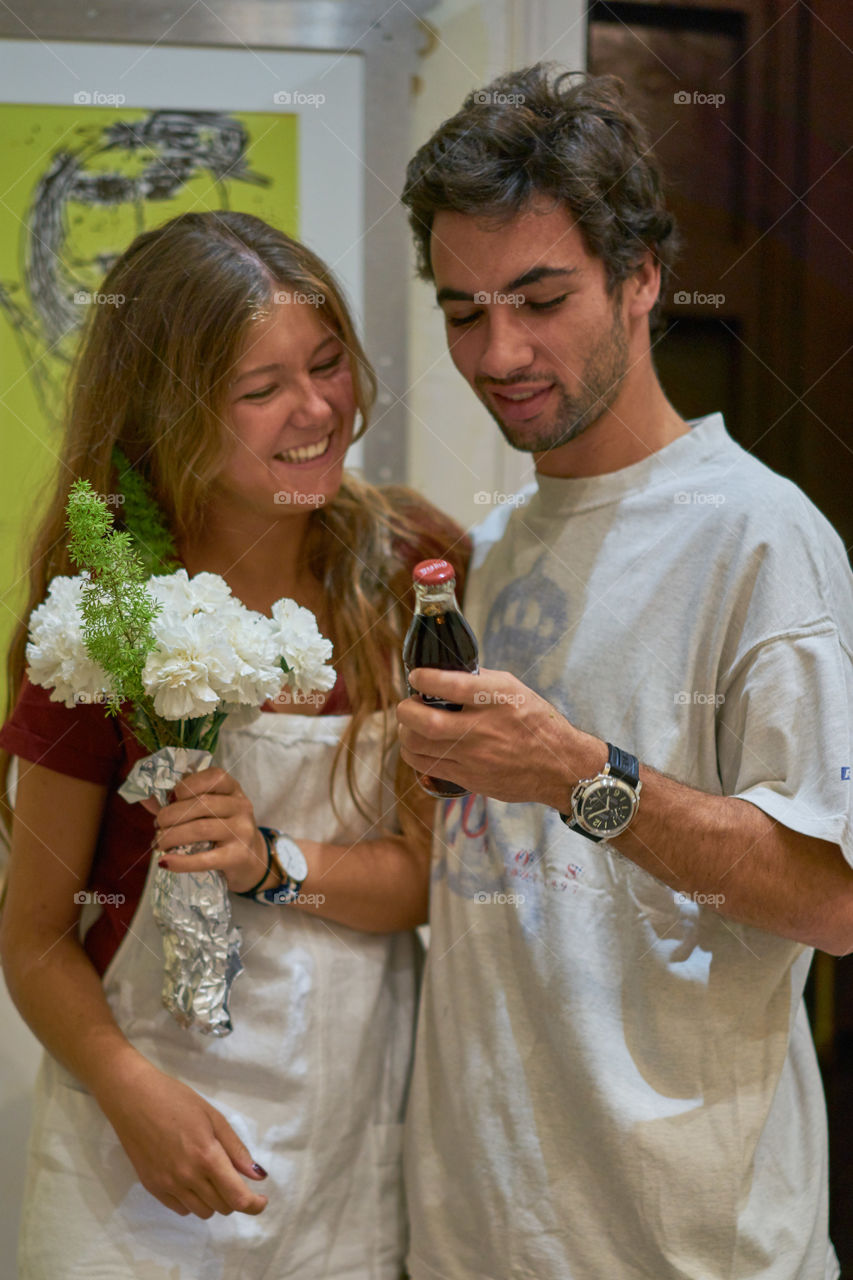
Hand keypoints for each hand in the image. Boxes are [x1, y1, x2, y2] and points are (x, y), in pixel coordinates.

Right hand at [96, 1059, 268, 1218]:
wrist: (133, 1098)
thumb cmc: (177, 1100)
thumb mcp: (213, 1117)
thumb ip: (236, 1149)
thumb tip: (258, 1175)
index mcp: (207, 1157)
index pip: (237, 1198)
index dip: (254, 1205)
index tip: (262, 1200)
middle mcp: (188, 1177)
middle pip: (222, 1207)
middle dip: (234, 1196)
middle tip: (232, 1176)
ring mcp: (168, 1185)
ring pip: (202, 1212)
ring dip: (213, 1200)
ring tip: (210, 1176)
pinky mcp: (152, 1187)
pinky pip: (180, 1209)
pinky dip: (192, 1201)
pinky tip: (190, 1180)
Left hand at [153, 767, 268, 893]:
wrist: (251, 861)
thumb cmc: (222, 831)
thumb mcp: (209, 811)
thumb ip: (179, 802)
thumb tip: (145, 798)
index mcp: (233, 789)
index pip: (213, 777)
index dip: (187, 785)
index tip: (170, 798)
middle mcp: (242, 806)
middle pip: (202, 803)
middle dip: (171, 814)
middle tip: (158, 826)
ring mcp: (242, 831)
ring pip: (200, 829)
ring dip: (172, 836)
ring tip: (159, 843)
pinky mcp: (238, 856)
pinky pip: (205, 859)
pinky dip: (181, 862)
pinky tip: (165, 862)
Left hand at [396, 667, 585, 805]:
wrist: (557, 767)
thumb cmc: (535, 723)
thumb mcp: (515, 689)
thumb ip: (479, 680)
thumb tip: (444, 673)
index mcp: (498, 699)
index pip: (452, 685)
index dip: (426, 678)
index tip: (416, 676)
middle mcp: (484, 729)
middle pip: (426, 722)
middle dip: (406, 710)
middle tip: (408, 705)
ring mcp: (475, 758)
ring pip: (419, 748)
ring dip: (406, 734)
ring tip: (412, 726)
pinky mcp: (470, 779)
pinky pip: (428, 767)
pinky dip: (416, 754)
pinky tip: (422, 746)